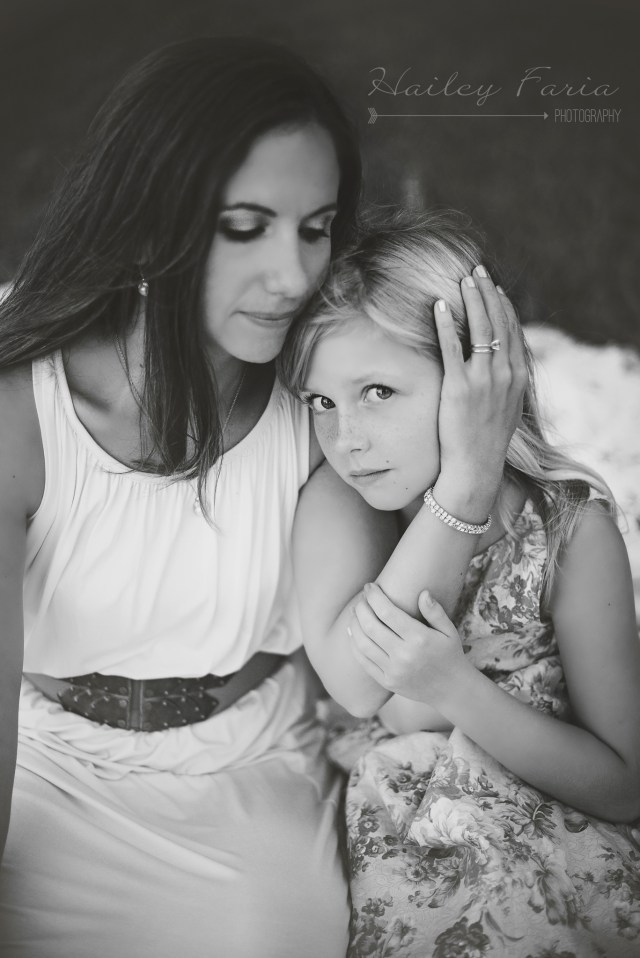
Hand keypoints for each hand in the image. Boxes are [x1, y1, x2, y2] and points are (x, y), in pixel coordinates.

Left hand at [348, 582, 470, 705]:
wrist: (452, 690)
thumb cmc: (450, 655)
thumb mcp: (449, 631)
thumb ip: (435, 611)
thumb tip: (422, 592)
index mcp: (419, 638)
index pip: (387, 612)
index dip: (374, 597)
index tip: (370, 586)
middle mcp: (404, 655)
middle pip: (371, 626)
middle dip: (361, 607)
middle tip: (361, 598)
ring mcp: (394, 671)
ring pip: (363, 643)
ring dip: (354, 624)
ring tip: (355, 612)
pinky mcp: (387, 682)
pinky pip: (364, 662)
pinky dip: (355, 644)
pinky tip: (354, 632)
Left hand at [434, 266, 527, 505]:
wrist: (477, 467)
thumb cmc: (485, 440)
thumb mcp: (504, 407)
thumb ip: (503, 383)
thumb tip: (497, 365)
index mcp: (517, 377)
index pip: (512, 330)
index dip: (502, 305)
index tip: (493, 286)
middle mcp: (504, 374)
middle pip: (498, 322)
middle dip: (487, 293)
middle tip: (477, 270)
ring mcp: (483, 380)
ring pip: (480, 329)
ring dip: (472, 300)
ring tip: (463, 280)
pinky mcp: (460, 388)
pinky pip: (453, 348)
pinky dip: (448, 324)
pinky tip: (441, 306)